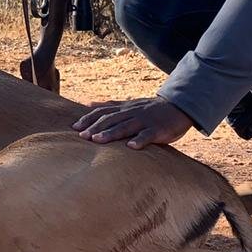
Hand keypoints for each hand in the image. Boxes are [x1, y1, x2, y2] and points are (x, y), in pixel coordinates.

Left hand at [72, 97, 193, 148]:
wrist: (178, 107)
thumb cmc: (150, 109)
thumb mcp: (129, 104)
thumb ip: (109, 106)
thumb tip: (87, 104)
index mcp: (124, 108)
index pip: (103, 112)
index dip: (88, 119)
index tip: (74, 127)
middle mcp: (132, 113)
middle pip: (111, 119)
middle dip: (95, 127)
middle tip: (82, 136)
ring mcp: (145, 121)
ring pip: (126, 126)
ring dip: (111, 133)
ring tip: (97, 140)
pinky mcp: (158, 130)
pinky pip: (148, 135)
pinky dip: (140, 140)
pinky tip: (131, 147)